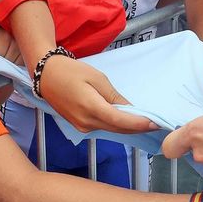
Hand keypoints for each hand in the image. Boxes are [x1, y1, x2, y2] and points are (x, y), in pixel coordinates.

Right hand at [39, 55, 154, 132]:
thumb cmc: (71, 71)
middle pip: (118, 128)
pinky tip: (126, 119)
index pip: (120, 120)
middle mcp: (86, 122)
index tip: (155, 123)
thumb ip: (114, 96)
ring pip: (111, 129)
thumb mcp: (97, 78)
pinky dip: (116, 124)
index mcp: (91, 108)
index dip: (138, 123)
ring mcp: (82, 127)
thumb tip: (130, 109)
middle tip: (156, 122)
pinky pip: (103, 127)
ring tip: (145, 121)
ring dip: (128, 127)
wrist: (46, 76)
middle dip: (138, 127)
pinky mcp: (80, 126)